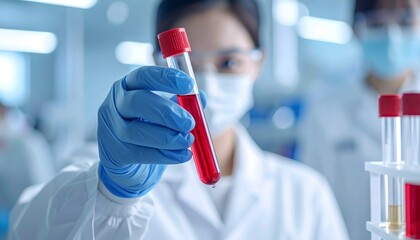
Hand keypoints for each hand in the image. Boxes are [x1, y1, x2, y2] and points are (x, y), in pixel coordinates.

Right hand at [97, 66, 205, 197]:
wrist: (128, 165)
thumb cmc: (149, 132)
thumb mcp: (166, 115)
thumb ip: (182, 105)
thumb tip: (202, 97)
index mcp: (129, 87)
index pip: (143, 76)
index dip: (166, 78)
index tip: (189, 85)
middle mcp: (116, 104)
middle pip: (137, 101)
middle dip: (166, 112)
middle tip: (189, 122)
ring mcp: (111, 129)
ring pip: (136, 131)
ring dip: (167, 137)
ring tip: (188, 141)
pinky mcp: (114, 153)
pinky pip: (140, 153)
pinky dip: (164, 155)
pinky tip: (182, 155)